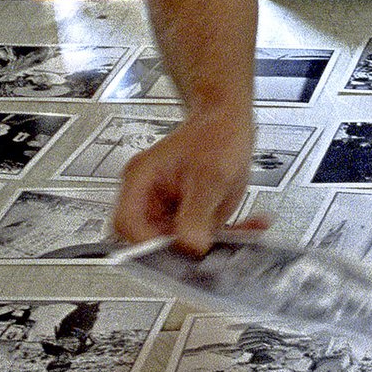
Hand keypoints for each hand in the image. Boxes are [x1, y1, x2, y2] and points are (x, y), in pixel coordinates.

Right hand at [113, 108, 268, 251]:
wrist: (229, 119)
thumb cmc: (217, 132)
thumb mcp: (210, 176)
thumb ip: (197, 215)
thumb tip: (189, 248)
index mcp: (141, 179)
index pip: (127, 224)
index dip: (147, 244)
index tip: (174, 252)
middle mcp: (149, 194)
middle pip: (152, 239)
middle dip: (185, 248)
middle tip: (209, 248)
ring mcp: (167, 205)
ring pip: (178, 242)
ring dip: (209, 243)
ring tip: (237, 233)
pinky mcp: (186, 212)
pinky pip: (197, 234)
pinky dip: (221, 236)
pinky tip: (244, 228)